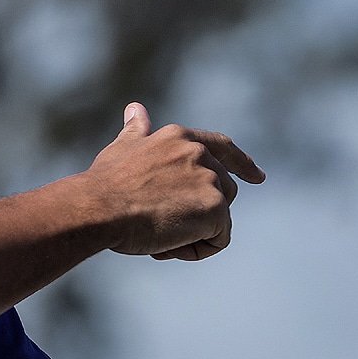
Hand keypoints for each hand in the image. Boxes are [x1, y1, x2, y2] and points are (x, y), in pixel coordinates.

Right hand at [85, 102, 265, 260]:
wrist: (99, 207)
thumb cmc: (105, 183)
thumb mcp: (122, 148)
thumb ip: (137, 130)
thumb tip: (134, 108)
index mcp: (180, 137)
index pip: (223, 147)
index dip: (242, 163)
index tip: (258, 177)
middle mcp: (200, 154)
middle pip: (224, 192)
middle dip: (200, 213)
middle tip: (159, 224)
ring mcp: (211, 180)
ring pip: (219, 219)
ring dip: (194, 233)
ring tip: (158, 234)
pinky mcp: (216, 209)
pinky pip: (217, 240)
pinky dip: (195, 250)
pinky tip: (167, 245)